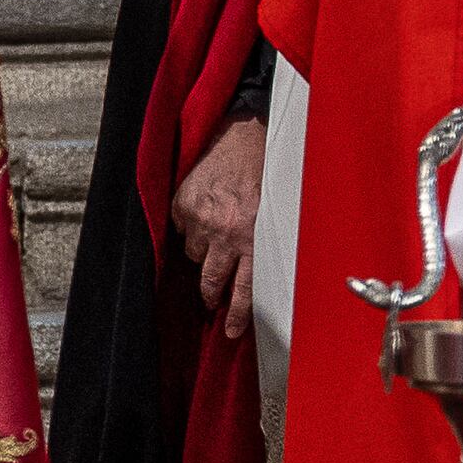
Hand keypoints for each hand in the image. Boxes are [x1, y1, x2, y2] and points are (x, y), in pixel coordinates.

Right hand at [170, 116, 264, 335]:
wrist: (247, 130)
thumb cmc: (270, 168)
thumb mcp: (280, 212)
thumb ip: (268, 244)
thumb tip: (261, 277)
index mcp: (256, 238)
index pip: (244, 290)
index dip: (237, 316)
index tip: (231, 332)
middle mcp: (227, 232)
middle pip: (210, 281)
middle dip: (209, 294)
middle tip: (210, 300)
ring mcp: (202, 219)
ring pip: (195, 255)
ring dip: (205, 251)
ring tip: (216, 235)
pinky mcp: (184, 204)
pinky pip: (182, 229)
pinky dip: (191, 226)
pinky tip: (205, 212)